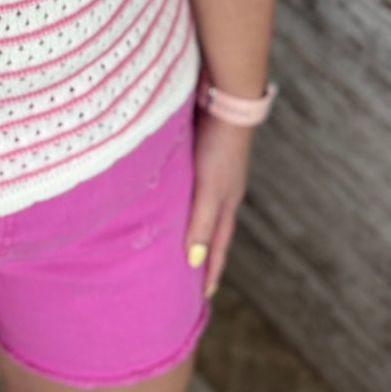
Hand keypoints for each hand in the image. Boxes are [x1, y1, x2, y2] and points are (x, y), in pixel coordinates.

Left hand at [185, 112, 254, 296]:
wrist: (226, 95)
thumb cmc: (220, 144)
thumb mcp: (211, 187)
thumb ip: (201, 222)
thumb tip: (192, 262)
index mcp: (226, 202)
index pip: (217, 244)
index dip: (210, 269)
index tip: (204, 296)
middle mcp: (220, 189)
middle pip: (208, 228)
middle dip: (199, 252)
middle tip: (186, 276)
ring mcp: (210, 170)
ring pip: (196, 207)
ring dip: (187, 225)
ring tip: (170, 241)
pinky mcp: (197, 151)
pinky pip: (186, 185)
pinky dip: (178, 199)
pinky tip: (163, 196)